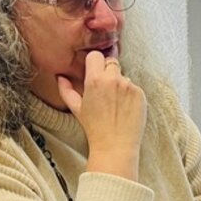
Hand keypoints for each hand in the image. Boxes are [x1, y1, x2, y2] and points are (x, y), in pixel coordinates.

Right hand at [60, 51, 144, 180]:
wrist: (115, 145)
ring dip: (120, 84)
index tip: (94, 71)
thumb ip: (66, 90)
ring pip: (123, 75)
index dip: (94, 62)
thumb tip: (60, 77)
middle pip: (111, 62)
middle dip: (107, 71)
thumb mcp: (76, 108)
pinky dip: (130, 94)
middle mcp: (113, 79)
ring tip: (115, 103)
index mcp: (94, 80)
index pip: (96, 56)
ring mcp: (129, 86)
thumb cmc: (94, 128)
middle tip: (105, 88)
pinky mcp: (140, 93)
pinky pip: (134, 87)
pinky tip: (125, 108)